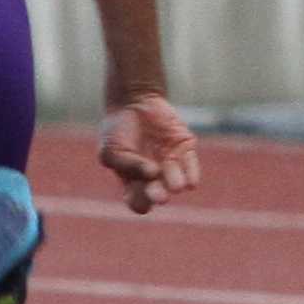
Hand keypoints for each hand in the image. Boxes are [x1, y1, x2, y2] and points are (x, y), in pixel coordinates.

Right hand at [98, 94, 201, 212]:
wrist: (133, 101)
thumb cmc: (117, 129)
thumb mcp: (111, 149)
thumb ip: (126, 165)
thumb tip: (151, 175)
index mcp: (133, 182)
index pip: (138, 202)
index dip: (139, 202)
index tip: (135, 191)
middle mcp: (154, 177)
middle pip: (158, 195)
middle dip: (158, 196)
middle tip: (160, 196)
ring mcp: (170, 164)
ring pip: (177, 182)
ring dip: (176, 185)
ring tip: (175, 186)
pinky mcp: (184, 148)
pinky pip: (191, 166)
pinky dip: (192, 174)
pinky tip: (190, 182)